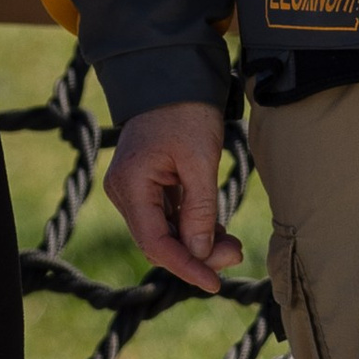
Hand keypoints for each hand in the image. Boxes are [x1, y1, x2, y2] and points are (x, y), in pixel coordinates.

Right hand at [105, 100, 240, 292]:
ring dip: (196, 242)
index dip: (185, 267)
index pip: (155, 242)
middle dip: (196, 254)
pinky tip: (217, 231)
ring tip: (232, 244)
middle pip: (158, 240)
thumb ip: (200, 210)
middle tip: (235, 252)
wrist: (173, 75)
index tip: (214, 283)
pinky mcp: (145, 185)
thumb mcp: (200, 160)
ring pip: (164, 231)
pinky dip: (191, 226)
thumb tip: (199, 254)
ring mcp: (132, 188)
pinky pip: (167, 216)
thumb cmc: (186, 111)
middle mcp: (123, 190)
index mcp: (130, 184)